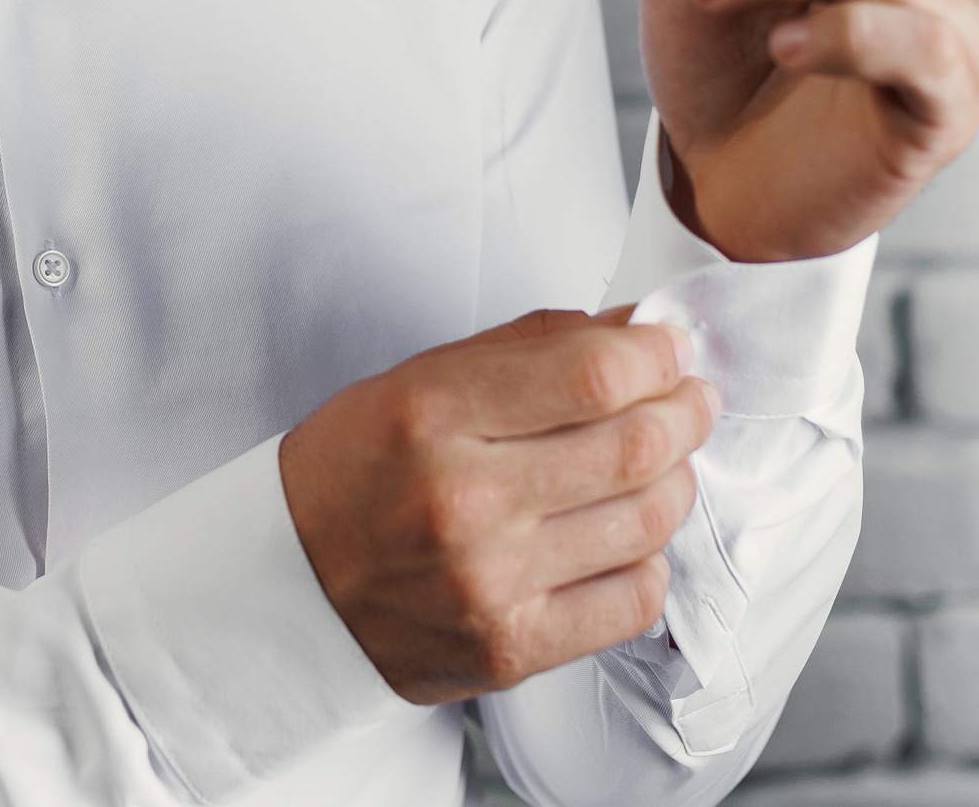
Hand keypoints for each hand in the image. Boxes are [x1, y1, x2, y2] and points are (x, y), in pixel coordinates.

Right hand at [279, 307, 720, 703]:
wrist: (288, 585)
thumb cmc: (357, 469)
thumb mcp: (418, 379)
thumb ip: (533, 347)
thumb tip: (638, 330)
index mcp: (432, 414)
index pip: (592, 375)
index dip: (657, 354)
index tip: (672, 348)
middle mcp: (463, 500)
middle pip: (634, 447)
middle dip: (685, 412)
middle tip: (690, 400)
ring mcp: (489, 583)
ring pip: (647, 523)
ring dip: (676, 481)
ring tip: (662, 464)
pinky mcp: (509, 648)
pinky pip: (634, 601)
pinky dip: (651, 560)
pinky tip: (625, 537)